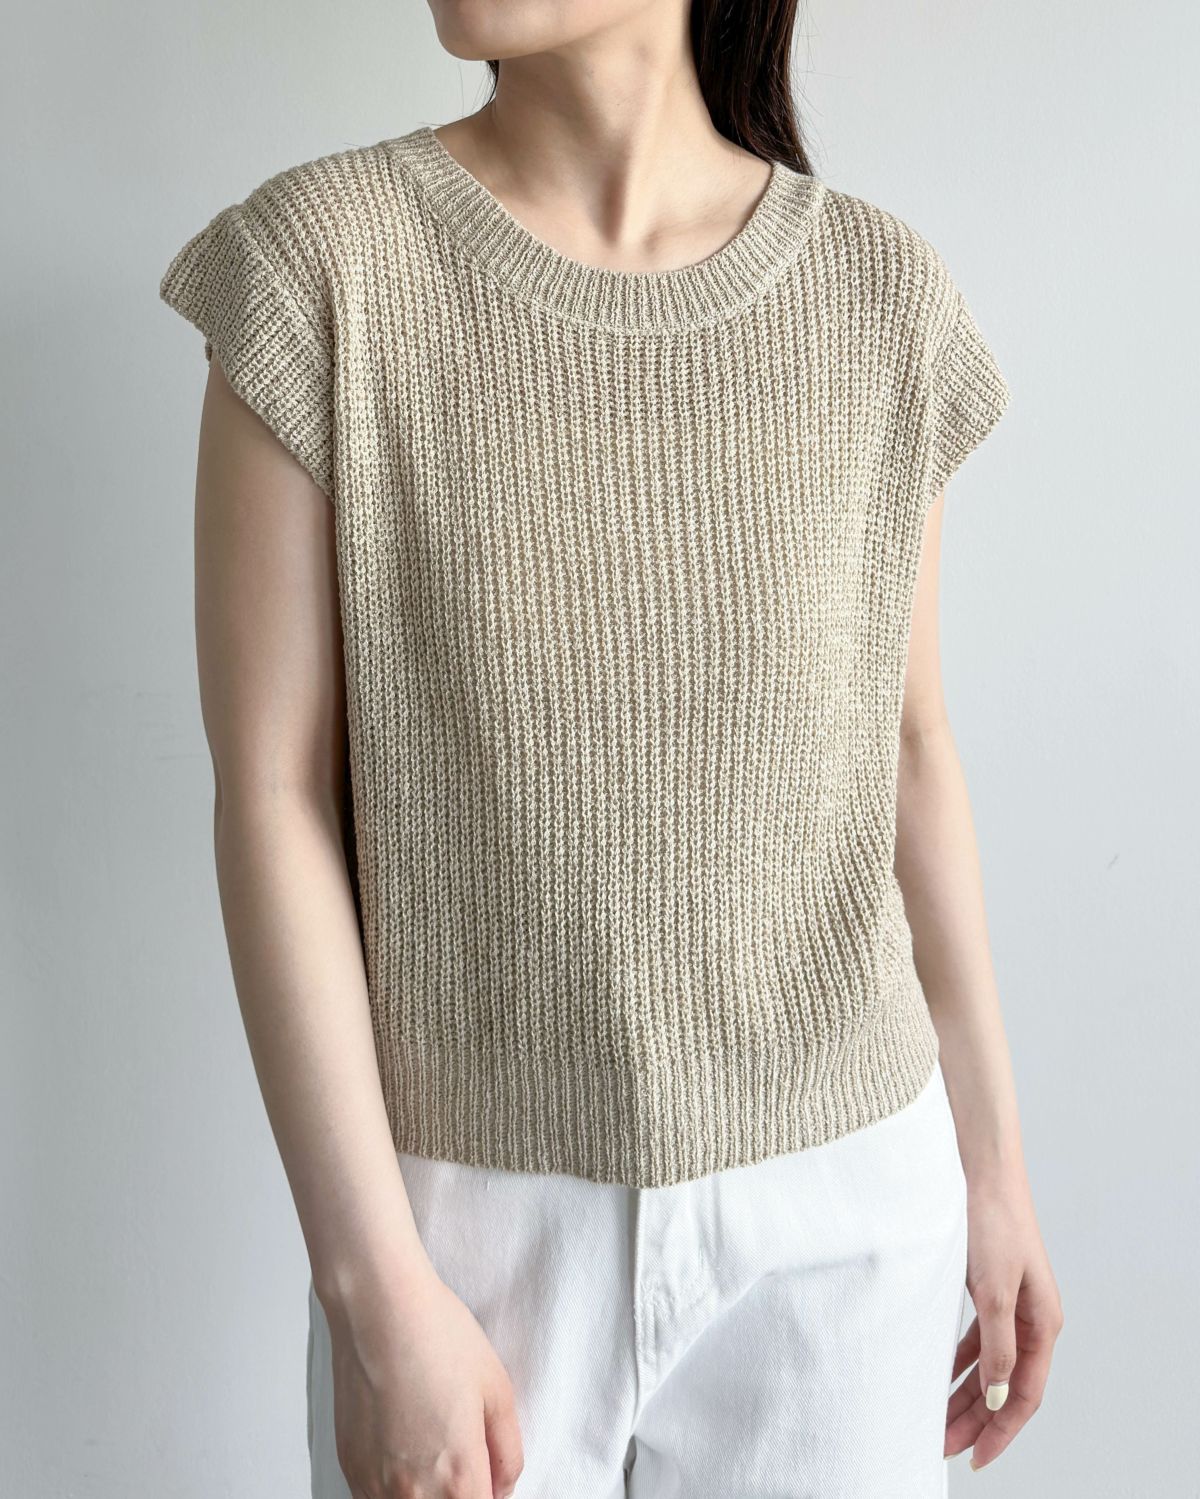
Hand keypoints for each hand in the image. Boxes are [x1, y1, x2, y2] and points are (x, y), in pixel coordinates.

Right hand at [320, 1251, 523, 1497]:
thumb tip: (502, 1487)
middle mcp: (414, 1495)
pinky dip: (394, 1487)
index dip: (489, 1493)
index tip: (487, 1474)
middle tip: (462, 1452)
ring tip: (431, 1444)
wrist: (379, 1308)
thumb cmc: (437, 1337)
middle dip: (461, 1492)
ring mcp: (375, 1486)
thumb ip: (508, 1453)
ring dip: (426, 1492)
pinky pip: (377, 1498)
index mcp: (459, 1478)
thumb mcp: (498, 1390)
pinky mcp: (350, 1468)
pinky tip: (403, 1447)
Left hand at [944, 1172, 1063, 1470]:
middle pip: (1005, 1385)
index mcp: (1042, 1323)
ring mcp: (1010, 1302)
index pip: (1026, 1394)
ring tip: (935, 1420)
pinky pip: (976, 1339)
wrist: (978, 1168)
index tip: (976, 1459)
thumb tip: (1000, 1395)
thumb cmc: (990, 1221)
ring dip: (964, 1393)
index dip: (1002, 1431)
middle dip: (976, 1419)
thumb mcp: (993, 1289)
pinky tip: (936, 1373)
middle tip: (942, 1446)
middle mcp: (1031, 1317)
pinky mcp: (988, 1287)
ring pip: (988, 1364)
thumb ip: (997, 1345)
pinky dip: (958, 1361)